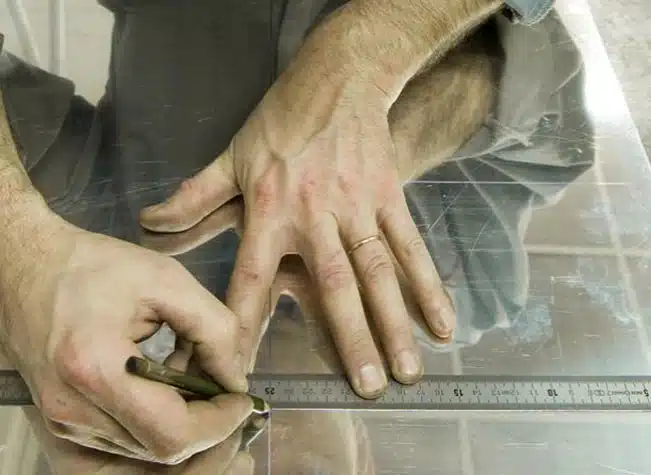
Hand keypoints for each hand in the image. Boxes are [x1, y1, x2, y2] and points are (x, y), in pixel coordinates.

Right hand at [0, 211, 252, 463]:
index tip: (242, 400)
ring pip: (144, 453)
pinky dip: (157, 426)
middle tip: (230, 394)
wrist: (29, 267)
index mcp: (95, 367)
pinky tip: (171, 391)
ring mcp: (63, 420)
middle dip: (208, 429)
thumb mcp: (167, 280)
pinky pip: (124, 445)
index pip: (172, 433)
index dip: (219, 424)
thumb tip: (236, 378)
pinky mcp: (62, 420)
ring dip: (184, 426)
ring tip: (198, 382)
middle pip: (161, 452)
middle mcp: (72, 408)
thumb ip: (214, 329)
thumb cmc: (94, 266)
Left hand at [140, 48, 455, 397]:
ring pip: (379, 273)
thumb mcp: (232, 157)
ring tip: (407, 371)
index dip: (246, 326)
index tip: (244, 372)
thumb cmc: (280, 122)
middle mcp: (316, 216)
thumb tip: (150, 223)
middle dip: (350, 339)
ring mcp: (358, 208)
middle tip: (364, 387)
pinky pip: (411, 247)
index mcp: (270, 210)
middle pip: (334, 285)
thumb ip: (195, 198)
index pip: (253, 278)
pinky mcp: (389, 197)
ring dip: (395, 323)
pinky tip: (443, 323)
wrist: (337, 79)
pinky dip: (428, 286)